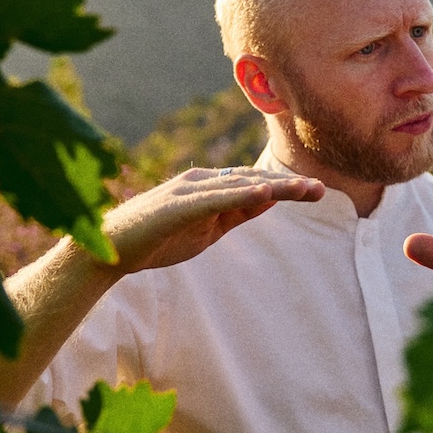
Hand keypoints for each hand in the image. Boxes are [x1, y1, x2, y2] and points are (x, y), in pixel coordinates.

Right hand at [102, 166, 323, 275]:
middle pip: (252, 180)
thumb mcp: (207, 230)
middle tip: (322, 190)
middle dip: (288, 184)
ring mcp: (188, 192)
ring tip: (304, 189)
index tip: (316, 191)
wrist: (110, 252)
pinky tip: (265, 195)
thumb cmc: (157, 241)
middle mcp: (201, 182)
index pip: (253, 184)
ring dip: (274, 187)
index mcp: (208, 188)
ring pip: (239, 186)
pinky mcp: (177, 206)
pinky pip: (216, 199)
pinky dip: (242, 195)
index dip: (285, 187)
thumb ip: (234, 214)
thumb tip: (266, 201)